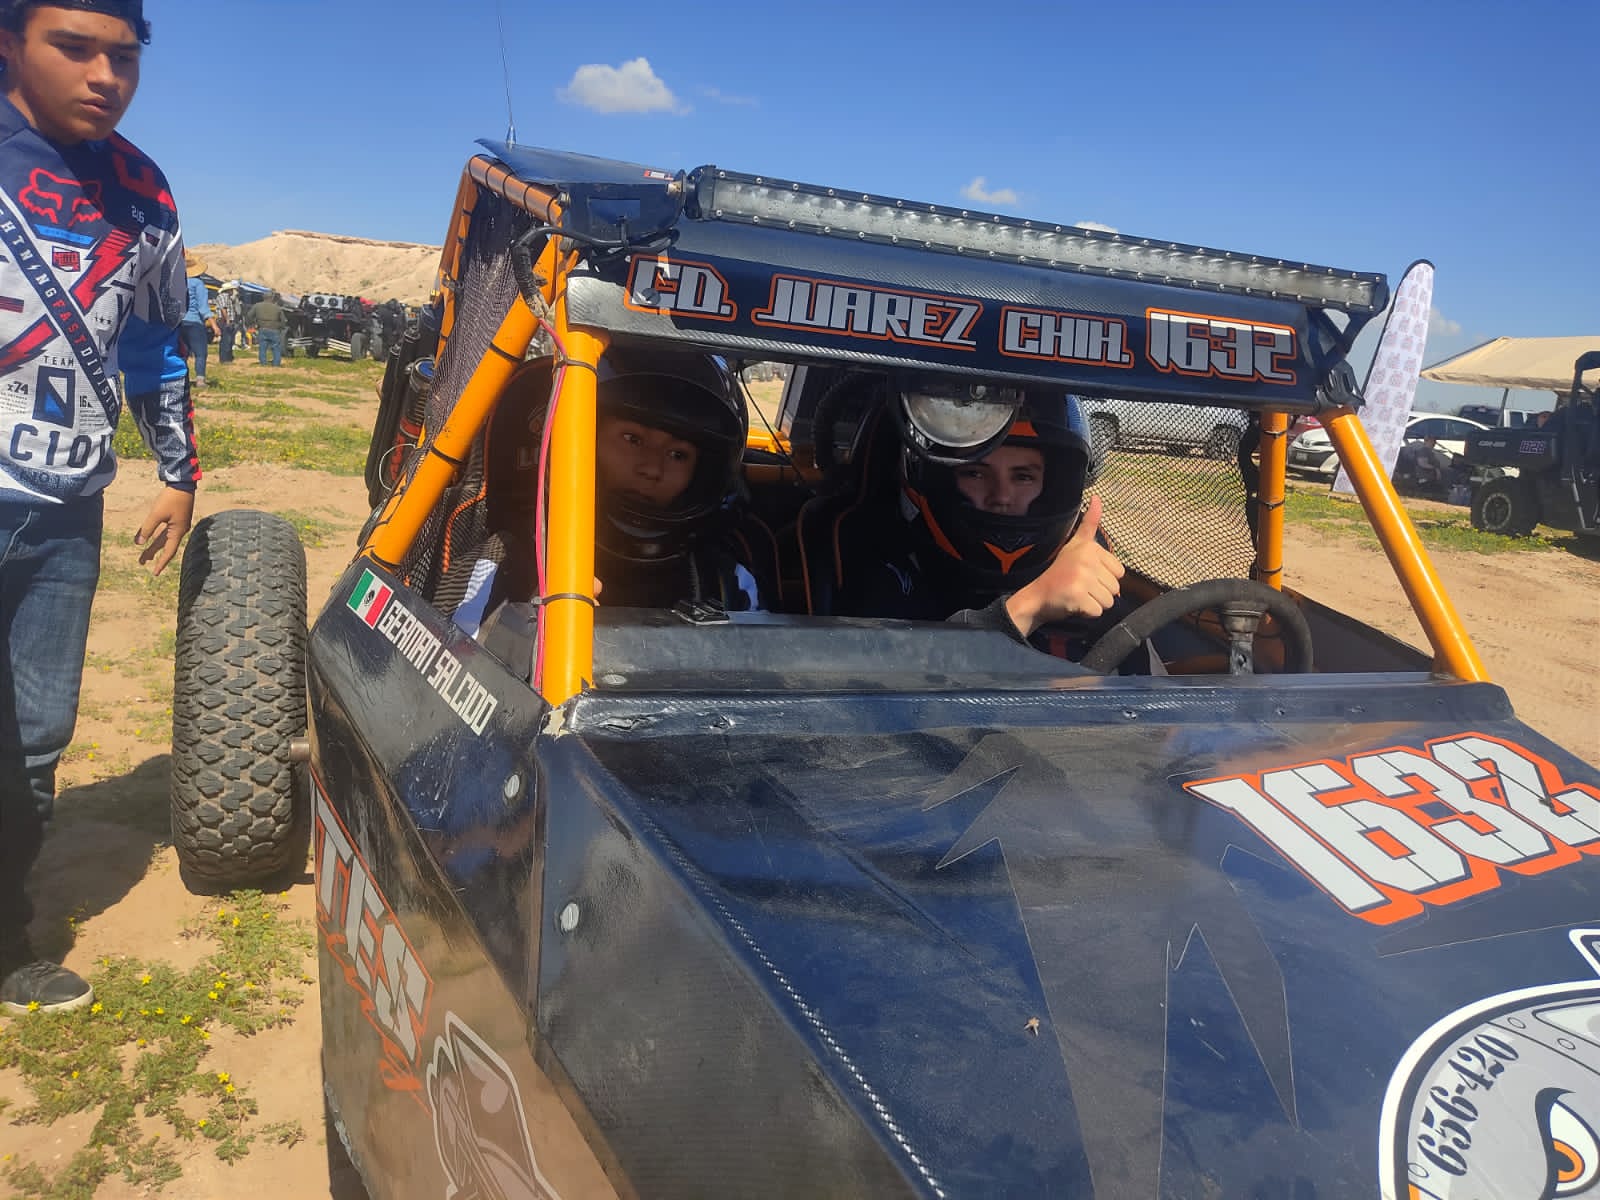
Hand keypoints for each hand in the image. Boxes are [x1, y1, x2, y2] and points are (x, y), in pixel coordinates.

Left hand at [134, 486, 194, 575]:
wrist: (182, 485)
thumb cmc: (170, 499)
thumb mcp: (156, 514)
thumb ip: (147, 529)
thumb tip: (138, 543)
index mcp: (177, 531)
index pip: (168, 552)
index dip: (161, 562)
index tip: (154, 573)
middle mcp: (180, 530)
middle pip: (165, 546)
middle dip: (153, 554)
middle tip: (141, 562)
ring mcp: (179, 524)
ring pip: (164, 538)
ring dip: (154, 546)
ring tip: (144, 554)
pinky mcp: (177, 518)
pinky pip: (166, 532)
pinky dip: (157, 536)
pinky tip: (151, 537)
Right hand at [1003, 495, 1124, 636]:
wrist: (1037, 596)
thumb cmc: (1058, 572)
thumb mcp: (1074, 544)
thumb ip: (1089, 524)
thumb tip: (1097, 497)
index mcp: (1090, 548)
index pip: (1119, 572)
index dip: (1104, 578)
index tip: (1085, 575)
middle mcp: (1087, 561)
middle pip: (1115, 587)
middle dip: (1100, 592)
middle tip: (1080, 587)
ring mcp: (1082, 579)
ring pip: (1109, 601)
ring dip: (1095, 603)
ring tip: (1078, 595)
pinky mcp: (1078, 597)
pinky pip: (1098, 611)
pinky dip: (1087, 613)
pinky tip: (1074, 604)